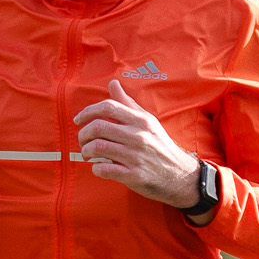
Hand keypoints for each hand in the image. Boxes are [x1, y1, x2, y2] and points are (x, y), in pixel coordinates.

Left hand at [74, 81, 200, 206]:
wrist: (180, 175)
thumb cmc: (159, 146)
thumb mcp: (147, 122)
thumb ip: (128, 104)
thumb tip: (113, 84)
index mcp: (140, 121)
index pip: (108, 106)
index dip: (88, 111)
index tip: (78, 119)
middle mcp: (138, 136)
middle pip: (98, 127)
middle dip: (83, 134)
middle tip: (82, 140)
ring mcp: (136, 156)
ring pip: (98, 148)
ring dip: (86, 151)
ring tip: (87, 154)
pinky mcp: (134, 175)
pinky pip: (105, 169)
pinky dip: (96, 168)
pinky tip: (98, 167)